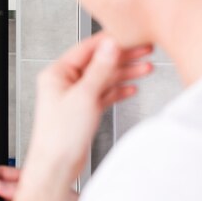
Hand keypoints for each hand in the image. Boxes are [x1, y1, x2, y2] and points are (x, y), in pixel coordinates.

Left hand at [26, 32, 152, 182]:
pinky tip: (130, 88)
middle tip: (143, 51)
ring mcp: (72, 96)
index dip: (108, 42)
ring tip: (145, 69)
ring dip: (123, 74)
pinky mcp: (81, 110)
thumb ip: (99, 69)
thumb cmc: (59, 134)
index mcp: (56, 73)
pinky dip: (117, 90)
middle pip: (96, 63)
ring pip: (102, 79)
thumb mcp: (84, 95)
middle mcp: (62, 82)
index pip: (85, 49)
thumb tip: (108, 46)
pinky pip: (102, 94)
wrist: (57, 164)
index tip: (128, 36)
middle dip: (121, 58)